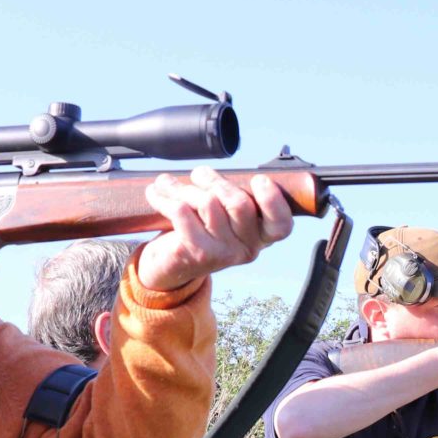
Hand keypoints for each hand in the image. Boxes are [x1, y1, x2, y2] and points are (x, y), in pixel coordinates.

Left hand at [136, 168, 294, 290]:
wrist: (170, 264)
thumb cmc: (200, 230)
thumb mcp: (224, 215)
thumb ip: (232, 197)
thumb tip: (220, 173)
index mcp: (261, 237)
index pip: (281, 225)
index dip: (273, 201)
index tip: (258, 179)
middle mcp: (247, 248)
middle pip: (240, 203)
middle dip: (214, 181)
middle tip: (199, 175)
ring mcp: (223, 253)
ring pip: (208, 203)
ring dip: (184, 187)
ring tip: (168, 184)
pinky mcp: (198, 253)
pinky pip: (183, 212)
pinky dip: (166, 197)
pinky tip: (156, 193)